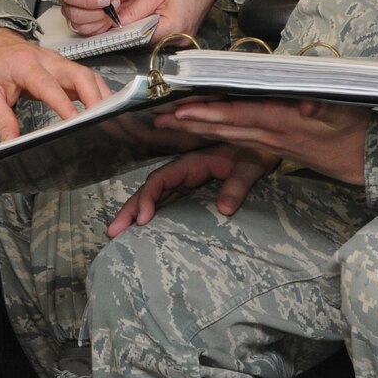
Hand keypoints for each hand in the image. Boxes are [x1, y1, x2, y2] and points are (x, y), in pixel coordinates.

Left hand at [0, 25, 110, 140]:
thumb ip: (0, 118)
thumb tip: (12, 142)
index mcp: (24, 64)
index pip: (48, 85)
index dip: (63, 103)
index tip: (74, 120)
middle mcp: (46, 60)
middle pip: (79, 74)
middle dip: (94, 97)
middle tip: (102, 120)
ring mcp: (58, 63)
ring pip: (87, 75)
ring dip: (100, 94)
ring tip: (109, 117)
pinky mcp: (64, 68)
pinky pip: (86, 78)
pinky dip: (98, 92)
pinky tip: (103, 108)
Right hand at [60, 0, 147, 33]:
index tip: (105, 0)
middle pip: (73, 12)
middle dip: (96, 12)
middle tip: (111, 3)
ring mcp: (77, 12)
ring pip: (80, 25)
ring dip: (100, 19)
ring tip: (112, 9)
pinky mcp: (85, 25)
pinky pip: (89, 32)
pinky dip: (102, 26)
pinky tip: (108, 17)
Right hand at [107, 144, 277, 235]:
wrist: (265, 144)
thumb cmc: (257, 151)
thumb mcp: (251, 166)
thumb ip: (238, 185)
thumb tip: (225, 209)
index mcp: (193, 162)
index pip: (162, 180)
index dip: (149, 198)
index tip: (143, 220)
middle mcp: (185, 171)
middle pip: (151, 189)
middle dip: (130, 209)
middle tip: (113, 232)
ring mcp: (186, 180)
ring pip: (155, 196)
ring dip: (136, 212)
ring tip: (118, 233)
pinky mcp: (192, 188)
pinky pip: (166, 201)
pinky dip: (152, 212)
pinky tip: (144, 228)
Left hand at [118, 0, 229, 39]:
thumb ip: (135, 10)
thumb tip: (116, 22)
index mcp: (173, 28)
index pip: (140, 38)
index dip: (124, 32)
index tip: (112, 26)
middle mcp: (179, 40)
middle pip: (146, 42)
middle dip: (133, 31)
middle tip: (121, 18)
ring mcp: (183, 41)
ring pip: (153, 41)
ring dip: (142, 30)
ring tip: (137, 15)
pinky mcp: (183, 38)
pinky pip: (162, 37)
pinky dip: (153, 29)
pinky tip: (150, 17)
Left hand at [155, 97, 368, 185]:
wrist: (367, 160)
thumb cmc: (357, 129)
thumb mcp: (347, 111)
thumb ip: (326, 104)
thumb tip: (309, 102)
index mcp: (284, 122)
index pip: (240, 116)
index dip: (210, 113)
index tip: (183, 110)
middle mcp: (273, 135)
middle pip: (226, 127)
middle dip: (192, 123)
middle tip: (161, 118)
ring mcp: (272, 144)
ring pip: (229, 136)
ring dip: (200, 130)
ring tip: (173, 122)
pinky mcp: (276, 148)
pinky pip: (240, 142)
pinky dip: (219, 134)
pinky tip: (205, 129)